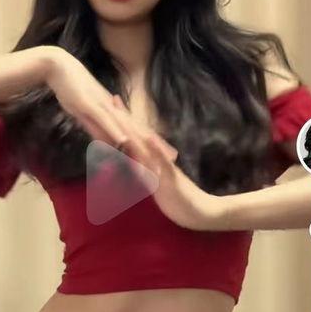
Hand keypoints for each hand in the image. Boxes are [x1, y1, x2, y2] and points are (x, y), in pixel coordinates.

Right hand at [46, 48, 178, 167]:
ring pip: (125, 128)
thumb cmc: (71, 89)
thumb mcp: (85, 114)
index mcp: (114, 111)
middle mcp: (114, 109)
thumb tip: (105, 143)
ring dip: (139, 144)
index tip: (167, 154)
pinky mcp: (90, 105)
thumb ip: (96, 128)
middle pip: (138, 130)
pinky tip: (124, 141)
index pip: (137, 129)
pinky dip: (115, 131)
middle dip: (155, 147)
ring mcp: (103, 107)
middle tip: (172, 160)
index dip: (153, 142)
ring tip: (153, 159)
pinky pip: (105, 119)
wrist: (58, 66)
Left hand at [112, 95, 223, 230]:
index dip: (123, 124)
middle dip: (124, 119)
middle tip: (111, 99)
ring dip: (134, 130)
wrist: (200, 212)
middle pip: (138, 137)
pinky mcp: (171, 177)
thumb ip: (146, 174)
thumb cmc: (177, 201)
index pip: (135, 139)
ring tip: (122, 114)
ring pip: (146, 146)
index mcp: (153, 162)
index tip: (110, 105)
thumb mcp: (156, 187)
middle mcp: (157, 160)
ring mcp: (164, 167)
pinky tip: (148, 138)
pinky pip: (162, 162)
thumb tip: (132, 167)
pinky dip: (155, 150)